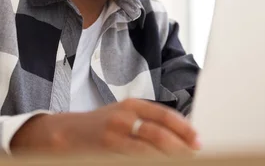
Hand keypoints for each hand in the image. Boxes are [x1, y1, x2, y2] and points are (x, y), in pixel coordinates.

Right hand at [10, 99, 199, 155]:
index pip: (164, 115)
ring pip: (147, 149)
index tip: (197, 140)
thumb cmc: (102, 125)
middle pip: (158, 133)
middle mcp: (123, 116)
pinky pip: (133, 159)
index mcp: (132, 104)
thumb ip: (148, 122)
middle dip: (179, 147)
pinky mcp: (106, 149)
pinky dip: (148, 162)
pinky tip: (157, 164)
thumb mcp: (124, 114)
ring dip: (167, 158)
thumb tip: (180, 136)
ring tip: (180, 162)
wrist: (67, 132)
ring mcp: (114, 134)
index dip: (184, 128)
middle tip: (193, 155)